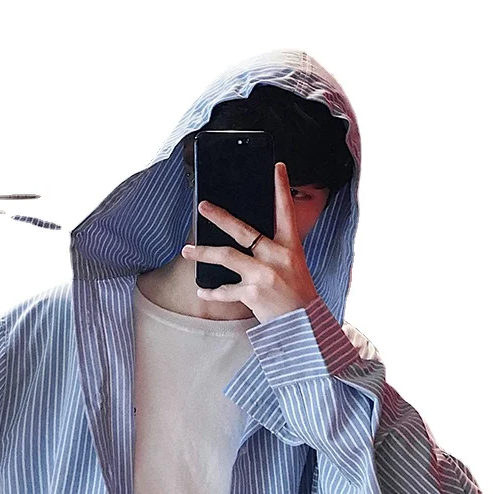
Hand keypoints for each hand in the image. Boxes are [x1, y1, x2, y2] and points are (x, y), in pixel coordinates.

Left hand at [180, 162, 319, 323]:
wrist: (305, 326)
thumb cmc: (297, 295)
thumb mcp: (293, 266)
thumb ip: (273, 251)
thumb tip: (248, 238)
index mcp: (291, 247)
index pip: (286, 211)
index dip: (281, 188)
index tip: (276, 167)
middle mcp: (277, 256)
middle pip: (243, 230)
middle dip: (220, 216)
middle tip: (202, 206)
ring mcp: (263, 274)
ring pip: (226, 256)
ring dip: (203, 252)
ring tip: (186, 251)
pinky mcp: (253, 293)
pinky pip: (225, 290)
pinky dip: (211, 291)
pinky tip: (200, 291)